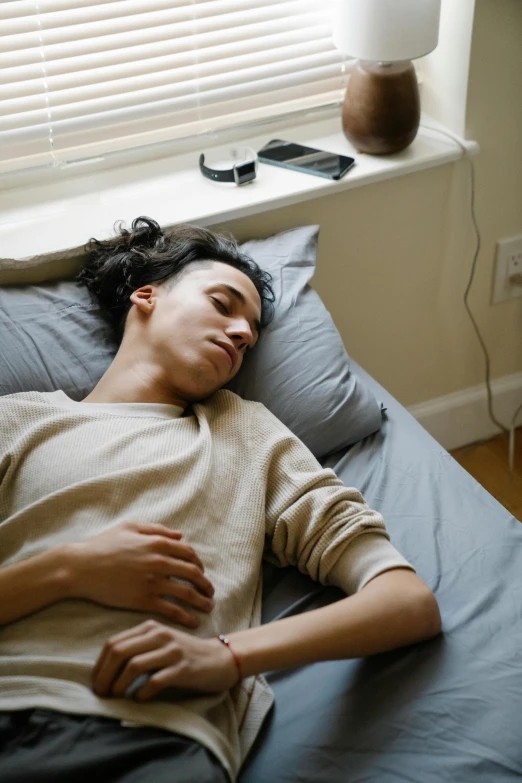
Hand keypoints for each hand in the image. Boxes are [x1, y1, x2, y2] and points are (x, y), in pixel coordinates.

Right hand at [66, 520, 214, 627]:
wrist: (80, 567)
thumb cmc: (103, 545)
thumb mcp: (130, 527)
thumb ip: (157, 530)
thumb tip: (180, 535)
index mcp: (157, 542)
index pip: (189, 553)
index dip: (198, 563)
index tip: (201, 573)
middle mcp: (159, 561)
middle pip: (193, 573)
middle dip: (206, 584)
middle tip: (210, 593)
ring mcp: (152, 582)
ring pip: (187, 593)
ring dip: (202, 601)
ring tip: (209, 608)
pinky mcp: (143, 600)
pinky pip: (172, 610)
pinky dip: (186, 617)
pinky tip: (193, 622)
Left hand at [91, 619, 238, 699]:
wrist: (221, 658)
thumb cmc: (184, 654)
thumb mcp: (160, 644)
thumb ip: (138, 648)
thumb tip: (105, 671)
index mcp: (150, 628)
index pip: (113, 643)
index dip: (99, 666)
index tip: (97, 684)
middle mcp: (159, 635)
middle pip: (119, 653)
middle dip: (104, 676)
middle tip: (102, 695)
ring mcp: (172, 650)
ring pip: (134, 665)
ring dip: (120, 685)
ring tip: (117, 697)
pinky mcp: (183, 668)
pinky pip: (155, 680)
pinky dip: (142, 692)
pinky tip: (140, 698)